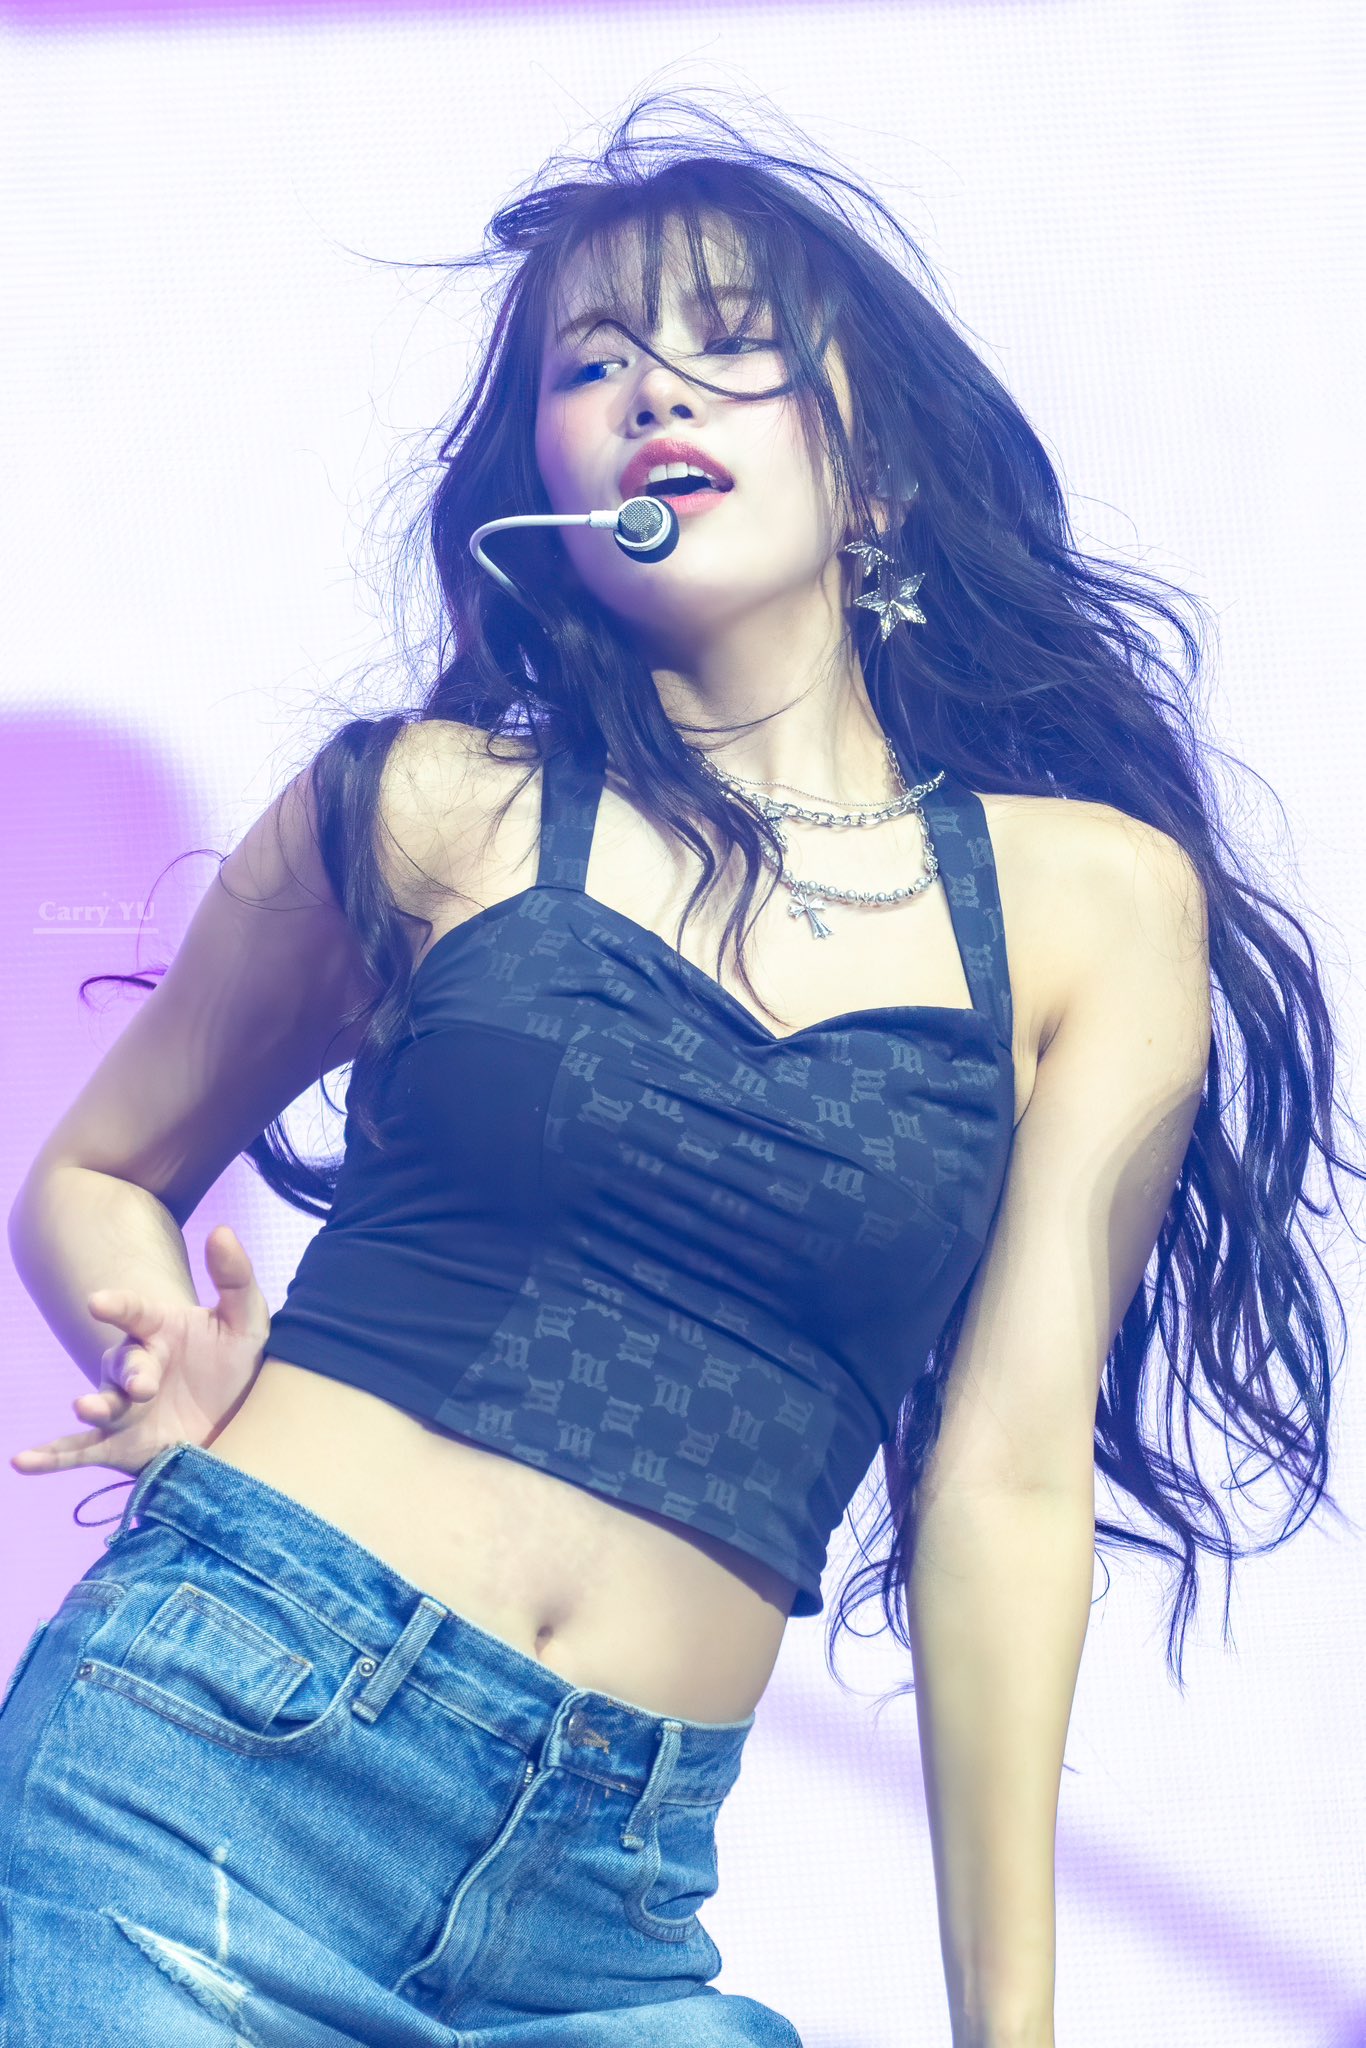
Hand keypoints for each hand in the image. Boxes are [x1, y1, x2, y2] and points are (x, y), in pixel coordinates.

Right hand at [10, 1224, 269, 1478]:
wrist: (241, 1424)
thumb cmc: (237, 1365)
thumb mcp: (246, 1320)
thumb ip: (234, 1276)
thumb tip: (223, 1230)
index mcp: (159, 1331)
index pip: (135, 1312)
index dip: (117, 1306)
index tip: (98, 1302)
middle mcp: (136, 1366)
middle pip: (123, 1364)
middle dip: (130, 1373)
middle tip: (143, 1385)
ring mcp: (125, 1407)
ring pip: (102, 1404)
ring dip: (94, 1407)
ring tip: (86, 1408)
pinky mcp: (120, 1445)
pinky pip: (80, 1450)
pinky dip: (51, 1457)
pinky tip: (23, 1461)